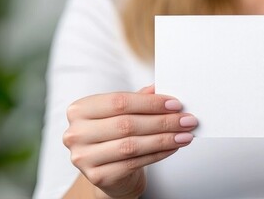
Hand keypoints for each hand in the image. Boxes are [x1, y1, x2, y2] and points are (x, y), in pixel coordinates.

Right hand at [63, 85, 197, 198]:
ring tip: (185, 135)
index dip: (150, 103)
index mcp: (80, 110)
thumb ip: (138, 100)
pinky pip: (134, 163)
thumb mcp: (123, 114)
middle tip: (186, 120)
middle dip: (163, 122)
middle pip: (127, 124)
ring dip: (164, 139)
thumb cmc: (115, 137)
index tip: (175, 104)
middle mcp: (76, 133)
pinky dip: (158, 154)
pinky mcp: (98, 176)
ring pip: (132, 145)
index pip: (119, 101)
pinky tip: (173, 147)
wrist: (109, 173)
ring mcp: (84, 157)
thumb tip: (160, 88)